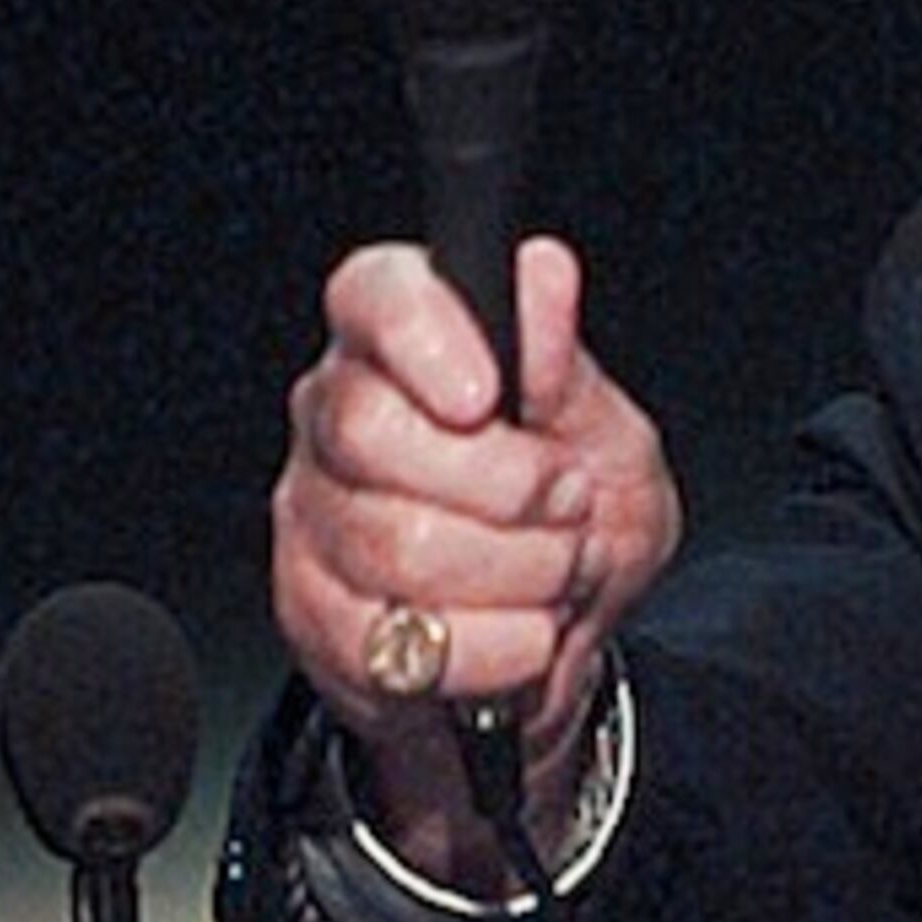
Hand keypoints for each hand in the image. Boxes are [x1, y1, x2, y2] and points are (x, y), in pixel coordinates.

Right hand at [271, 236, 680, 889]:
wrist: (562, 635)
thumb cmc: (576, 517)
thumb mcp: (606, 434)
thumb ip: (564, 364)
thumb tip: (541, 274)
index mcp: (403, 347)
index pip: (374, 296)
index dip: (424, 337)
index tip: (488, 393)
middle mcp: (339, 421)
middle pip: (370, 431)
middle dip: (504, 484)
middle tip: (568, 499)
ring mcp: (315, 518)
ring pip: (393, 544)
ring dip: (518, 572)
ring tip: (559, 570)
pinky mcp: (315, 616)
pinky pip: (397, 640)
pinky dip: (494, 647)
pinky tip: (525, 630)